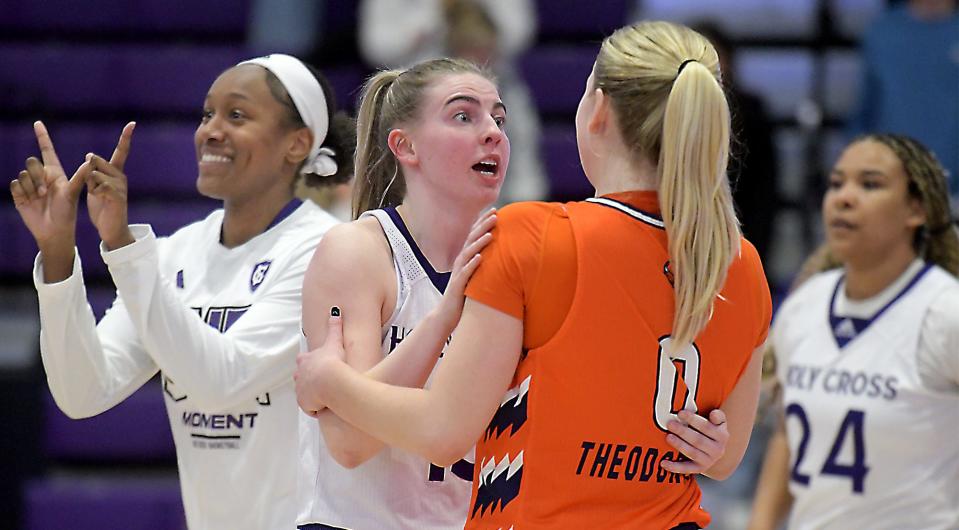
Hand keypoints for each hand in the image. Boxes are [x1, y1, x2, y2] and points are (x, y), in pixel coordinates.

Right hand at [10, 121, 86, 250]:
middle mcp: (41, 176)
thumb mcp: (73, 193)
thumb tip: (90, 161)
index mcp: (55, 172)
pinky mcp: (19, 194)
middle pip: (32, 161)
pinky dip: (21, 192)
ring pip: (23, 173)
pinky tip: (29, 201)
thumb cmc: (66, 212)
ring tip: (40, 198)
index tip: (38, 123)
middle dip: (36, 175)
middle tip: (44, 191)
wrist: (54, 230)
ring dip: (31, 186)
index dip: (42, 137)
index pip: (47, 150)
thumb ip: (80, 176)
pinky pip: (15, 184)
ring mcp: (29, 185)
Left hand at [85, 122, 135, 249]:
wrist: (111, 230)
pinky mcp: (117, 195)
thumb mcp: (95, 187)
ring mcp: (121, 186)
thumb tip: (90, 155)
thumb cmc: (102, 209)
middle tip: (93, 189)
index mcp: (116, 173)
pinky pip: (99, 184)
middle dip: (87, 172)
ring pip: (95, 173)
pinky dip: (94, 191)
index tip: (132, 124)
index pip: (121, 152)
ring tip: (96, 197)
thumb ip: (92, 172)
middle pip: (96, 160)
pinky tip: (99, 199)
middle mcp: (121, 176)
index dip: (126, 137)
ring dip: (89, 185)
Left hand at [295, 308, 346, 416]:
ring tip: (326, 397)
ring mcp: (300, 391)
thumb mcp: (334, 341)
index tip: (320, 368)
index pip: (304, 362)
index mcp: (304, 360)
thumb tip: (335, 311)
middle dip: (309, 381)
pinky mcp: (305, 404)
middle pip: (301, 378)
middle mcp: (298, 375)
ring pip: (306, 394)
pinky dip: (317, 407)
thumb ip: (334, 327)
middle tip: (322, 383)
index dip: (311, 365)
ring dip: (314, 396)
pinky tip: (327, 405)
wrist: (332, 381)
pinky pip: (311, 408)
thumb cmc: (333, 361)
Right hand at [435, 208, 496, 329]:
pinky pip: (465, 274)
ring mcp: (458, 274)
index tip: (495, 211)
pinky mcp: (457, 287)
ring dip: (478, 243)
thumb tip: (495, 253)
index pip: (474, 236)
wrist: (445, 315)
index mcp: (464, 259)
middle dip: (483, 226)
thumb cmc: (462, 296)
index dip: (483, 223)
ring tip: (490, 233)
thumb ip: (480, 264)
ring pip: (468, 254)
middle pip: (471, 240)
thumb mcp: (473, 276)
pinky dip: (472, 265)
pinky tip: (480, 257)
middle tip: (495, 214)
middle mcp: (460, 263)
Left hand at [662, 408, 728, 474]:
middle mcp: (718, 450)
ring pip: (693, 453)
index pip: (707, 427)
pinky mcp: (699, 469)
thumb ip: (718, 416)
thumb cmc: (711, 430)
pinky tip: (663, 463)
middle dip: (683, 431)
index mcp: (722, 436)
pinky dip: (674, 467)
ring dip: (680, 445)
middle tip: (670, 424)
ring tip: (668, 437)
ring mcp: (709, 461)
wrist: (714, 451)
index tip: (680, 413)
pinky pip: (686, 469)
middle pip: (698, 440)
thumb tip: (714, 414)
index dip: (693, 420)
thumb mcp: (718, 422)